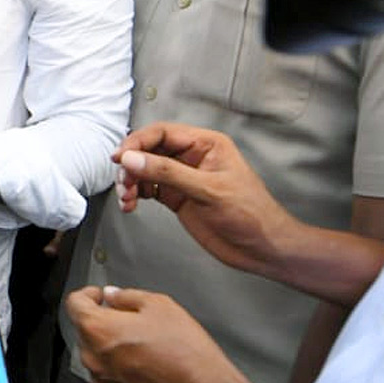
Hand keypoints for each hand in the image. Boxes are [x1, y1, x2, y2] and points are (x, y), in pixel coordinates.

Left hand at [66, 285, 245, 382]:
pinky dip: (118, 370)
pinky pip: (107, 378)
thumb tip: (113, 296)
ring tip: (142, 346)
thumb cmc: (186, 353)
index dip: (88, 294)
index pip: (75, 303)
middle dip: (102, 321)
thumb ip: (127, 296)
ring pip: (96, 356)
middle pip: (85, 331)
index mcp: (98, 330)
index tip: (99, 295)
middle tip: (129, 320)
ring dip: (110, 347)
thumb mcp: (160, 306)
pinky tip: (144, 367)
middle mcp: (94, 359)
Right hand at [112, 122, 296, 278]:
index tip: (120, 157)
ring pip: (146, 170)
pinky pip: (149, 189)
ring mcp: (183, 178)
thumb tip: (132, 159)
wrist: (263, 249)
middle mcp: (192, 157)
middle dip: (132, 164)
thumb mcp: (208, 190)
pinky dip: (136, 195)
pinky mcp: (178, 197)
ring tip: (126, 197)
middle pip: (149, 150)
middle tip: (123, 181)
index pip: (162, 133)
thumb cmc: (250, 214)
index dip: (137, 142)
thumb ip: (167, 173)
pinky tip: (131, 204)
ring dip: (131, 181)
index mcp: (206, 144)